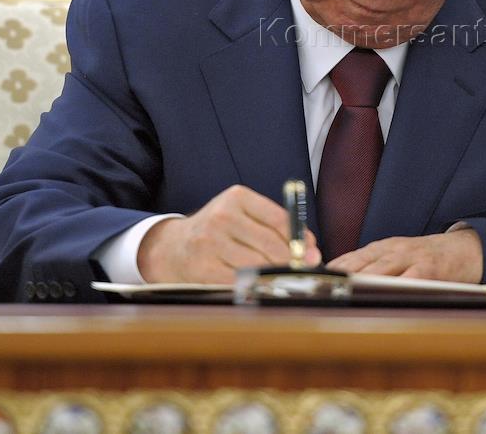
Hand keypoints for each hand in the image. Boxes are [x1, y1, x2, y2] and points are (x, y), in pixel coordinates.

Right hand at [138, 184, 320, 282]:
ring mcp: (209, 243)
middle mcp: (222, 217)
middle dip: (292, 262)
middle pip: (270, 245)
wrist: (173, 247)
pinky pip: (238, 282)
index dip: (301, 240)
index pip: (280, 219)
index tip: (312, 254)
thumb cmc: (220, 232)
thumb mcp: (244, 216)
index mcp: (237, 197)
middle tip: (304, 273)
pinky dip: (255, 288)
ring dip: (276, 277)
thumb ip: (277, 227)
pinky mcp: (202, 268)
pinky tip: (263, 288)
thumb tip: (311, 249)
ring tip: (285, 281)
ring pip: (256, 265)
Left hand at [327, 229, 483, 282]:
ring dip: (361, 282)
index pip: (350, 258)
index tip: (312, 283)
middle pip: (361, 264)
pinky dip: (396, 286)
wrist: (466, 248)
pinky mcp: (429, 268)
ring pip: (381, 270)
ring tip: (343, 293)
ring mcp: (411, 257)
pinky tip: (384, 295)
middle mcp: (393, 250)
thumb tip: (341, 283)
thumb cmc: (427, 257)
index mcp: (382, 247)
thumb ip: (373, 266)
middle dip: (340, 278)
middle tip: (321, 290)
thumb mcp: (397, 255)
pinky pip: (409, 278)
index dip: (331, 271)